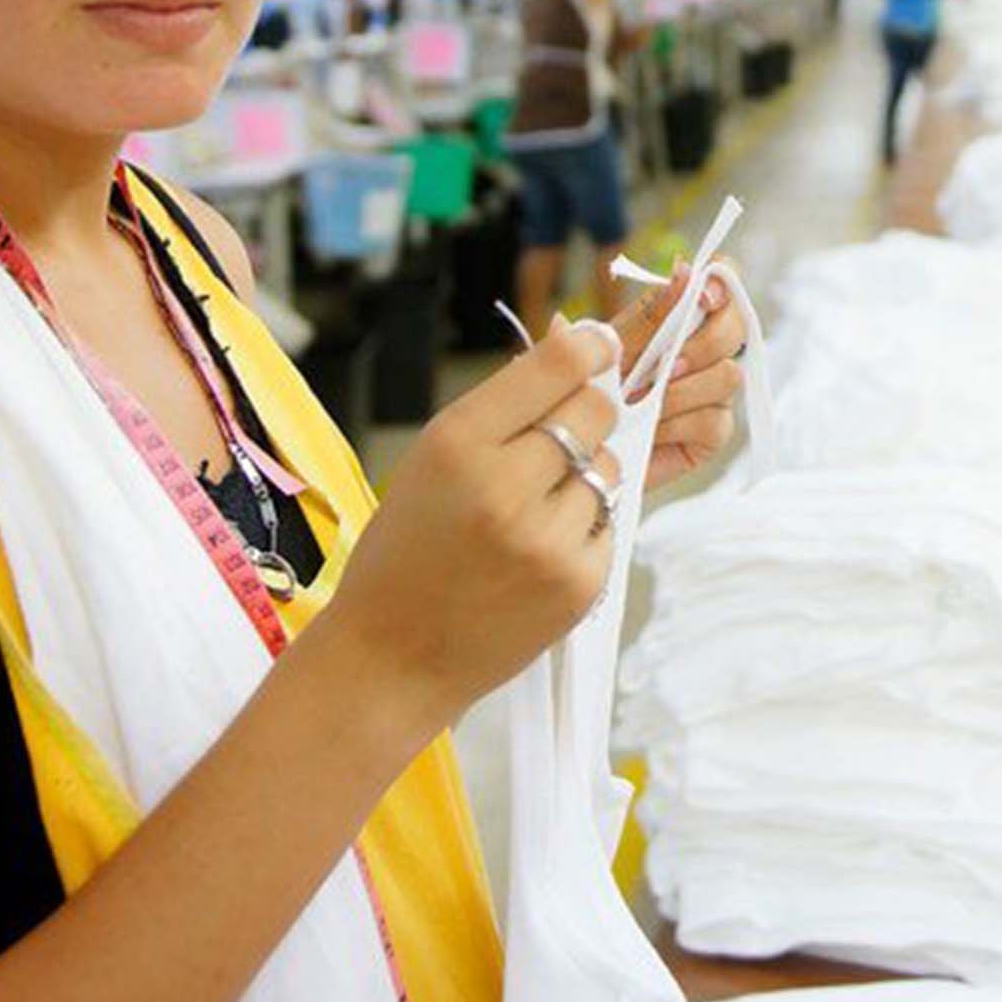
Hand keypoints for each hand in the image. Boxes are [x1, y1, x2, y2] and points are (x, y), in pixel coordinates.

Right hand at [321, 321, 622, 731]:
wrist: (393, 657)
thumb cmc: (405, 551)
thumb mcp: (430, 461)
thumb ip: (500, 409)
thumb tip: (576, 345)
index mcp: (458, 443)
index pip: (555, 368)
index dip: (589, 349)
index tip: (601, 344)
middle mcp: (505, 486)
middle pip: (595, 410)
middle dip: (585, 413)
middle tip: (556, 438)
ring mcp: (547, 539)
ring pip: (606, 466)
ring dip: (581, 478)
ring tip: (530, 512)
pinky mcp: (579, 583)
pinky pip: (608, 522)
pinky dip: (584, 527)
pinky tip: (537, 551)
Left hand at [609, 257, 748, 492]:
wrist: (575, 447)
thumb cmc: (589, 390)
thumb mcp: (610, 348)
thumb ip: (648, 315)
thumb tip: (684, 272)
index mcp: (680, 317)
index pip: (721, 283)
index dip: (721, 282)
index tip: (703, 296)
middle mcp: (705, 351)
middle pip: (736, 328)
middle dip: (700, 345)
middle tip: (661, 367)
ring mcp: (713, 392)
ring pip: (729, 376)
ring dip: (679, 391)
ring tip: (640, 404)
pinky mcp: (712, 433)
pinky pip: (715, 421)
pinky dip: (676, 425)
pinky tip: (650, 430)